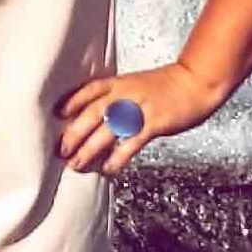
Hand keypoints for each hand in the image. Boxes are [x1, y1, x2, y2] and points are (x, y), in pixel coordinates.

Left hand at [52, 62, 224, 177]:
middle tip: (61, 148)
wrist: (195, 82)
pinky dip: (118, 156)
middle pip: (93, 112)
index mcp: (120, 82)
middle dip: (74, 131)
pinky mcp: (154, 123)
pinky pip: (132, 142)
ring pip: (108, 129)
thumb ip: (117, 96)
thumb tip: (97, 114)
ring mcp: (140, 108)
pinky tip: (108, 168)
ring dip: (90, 148)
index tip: (56, 114)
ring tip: (76, 164)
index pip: (90, 89)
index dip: (72, 101)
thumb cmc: (167, 85)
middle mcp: (126, 94)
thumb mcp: (137, 84)